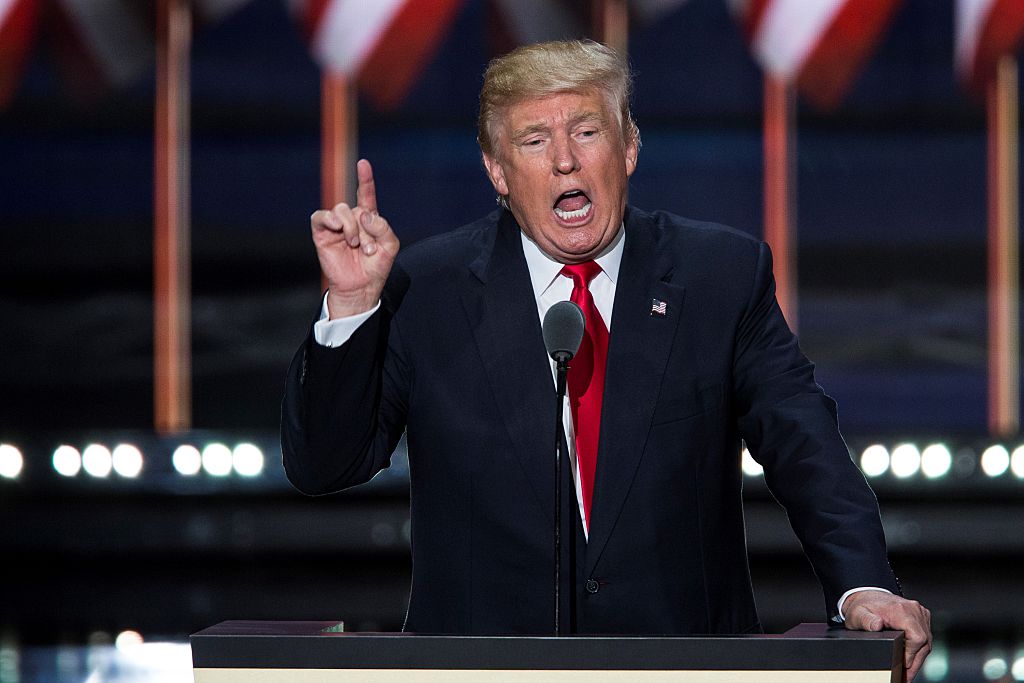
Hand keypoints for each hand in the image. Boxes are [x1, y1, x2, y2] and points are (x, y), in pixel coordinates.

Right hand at [310, 159, 399, 317]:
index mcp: (368, 219)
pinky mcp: (322, 234)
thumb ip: (383, 226)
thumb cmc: (376, 267)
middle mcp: (351, 219)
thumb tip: (364, 214)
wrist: (360, 288)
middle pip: (356, 207)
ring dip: (351, 228)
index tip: (363, 164)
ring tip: (356, 246)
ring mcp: (336, 226)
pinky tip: (338, 228)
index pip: (366, 194)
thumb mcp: (390, 246)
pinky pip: (321, 217)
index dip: (365, 179)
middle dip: (365, 228)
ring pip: (340, 210)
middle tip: (369, 249)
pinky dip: (330, 219)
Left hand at [842, 590, 931, 681]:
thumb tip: (877, 625)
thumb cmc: (862, 606)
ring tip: (907, 671)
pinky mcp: (921, 616)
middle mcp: (913, 609)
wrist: (866, 595)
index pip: (917, 637)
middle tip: (905, 677)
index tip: (903, 665)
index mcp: (901, 610)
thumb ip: (866, 621)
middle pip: (924, 642)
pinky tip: (910, 658)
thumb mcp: (858, 615)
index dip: (911, 655)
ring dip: (917, 657)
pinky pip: (925, 635)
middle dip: (915, 662)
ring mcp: (919, 612)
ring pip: (927, 641)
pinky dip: (919, 648)